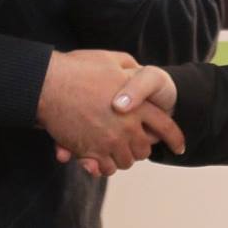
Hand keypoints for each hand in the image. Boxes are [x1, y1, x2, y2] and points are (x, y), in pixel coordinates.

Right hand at [37, 50, 182, 175]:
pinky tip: (98, 159)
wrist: (48, 84)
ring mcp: (110, 141)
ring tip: (113, 149)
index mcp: (139, 104)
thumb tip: (136, 70)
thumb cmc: (77, 69)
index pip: (166, 127)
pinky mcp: (91, 151)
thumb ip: (129, 67)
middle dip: (140, 148)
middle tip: (132, 144)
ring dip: (122, 157)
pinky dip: (103, 166)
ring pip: (126, 161)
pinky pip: (105, 168)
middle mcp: (128, 126)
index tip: (179, 148)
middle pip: (144, 149)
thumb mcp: (111, 59)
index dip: (175, 139)